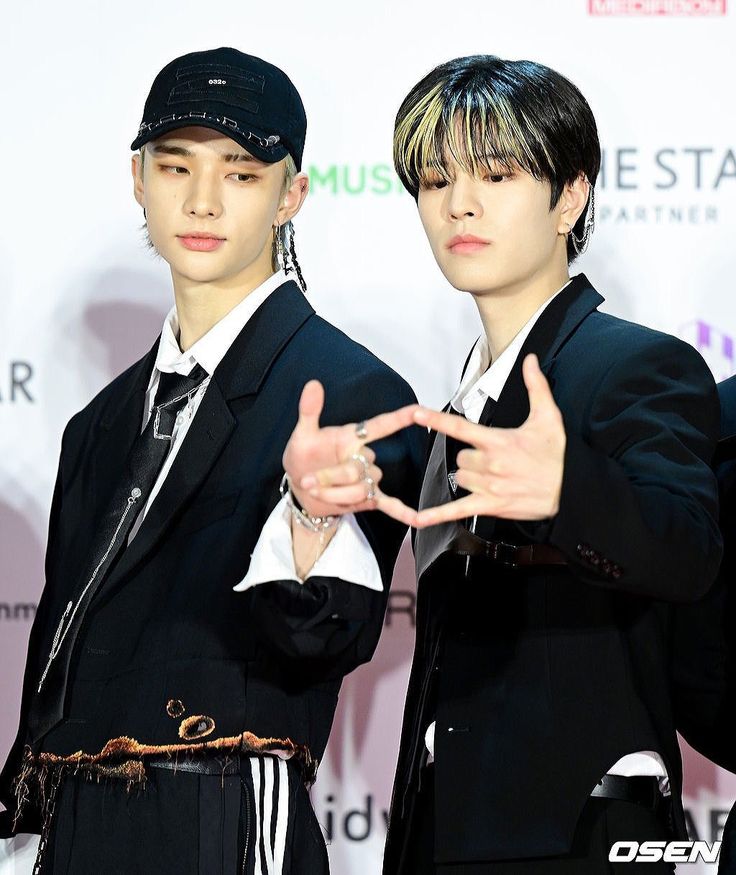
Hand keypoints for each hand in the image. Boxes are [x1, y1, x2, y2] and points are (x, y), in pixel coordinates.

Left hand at [282, 380, 418, 525]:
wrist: (300, 488)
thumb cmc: (303, 457)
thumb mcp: (302, 435)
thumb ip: (309, 411)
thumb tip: (312, 384)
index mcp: (353, 437)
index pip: (381, 426)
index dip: (399, 418)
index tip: (418, 411)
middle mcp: (365, 457)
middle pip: (357, 470)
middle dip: (330, 478)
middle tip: (307, 481)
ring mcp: (369, 479)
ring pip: (360, 490)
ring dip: (334, 495)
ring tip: (315, 492)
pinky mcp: (369, 499)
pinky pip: (390, 505)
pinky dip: (403, 512)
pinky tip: (418, 518)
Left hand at [412, 354, 565, 527]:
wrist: (571, 490)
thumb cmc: (558, 456)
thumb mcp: (548, 417)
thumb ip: (536, 386)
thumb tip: (529, 360)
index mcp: (498, 441)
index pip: (460, 427)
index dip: (435, 420)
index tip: (415, 414)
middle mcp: (490, 464)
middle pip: (460, 456)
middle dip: (472, 456)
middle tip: (495, 458)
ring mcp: (488, 487)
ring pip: (460, 478)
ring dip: (470, 476)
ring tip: (494, 476)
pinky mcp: (490, 506)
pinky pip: (457, 511)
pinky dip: (437, 516)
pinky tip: (418, 519)